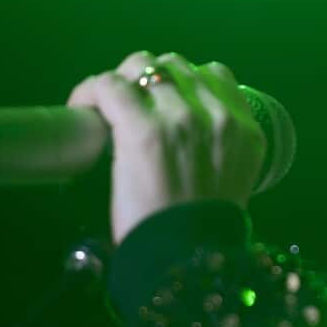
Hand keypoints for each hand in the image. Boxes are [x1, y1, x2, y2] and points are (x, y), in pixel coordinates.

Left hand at [66, 50, 265, 245]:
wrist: (187, 261)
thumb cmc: (204, 234)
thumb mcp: (235, 180)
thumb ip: (222, 150)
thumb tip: (190, 138)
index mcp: (244, 128)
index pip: (213, 73)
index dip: (181, 81)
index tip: (161, 101)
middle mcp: (217, 115)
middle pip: (174, 65)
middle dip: (147, 78)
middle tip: (128, 105)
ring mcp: (181, 117)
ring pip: (140, 66)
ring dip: (120, 81)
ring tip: (106, 106)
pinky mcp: (143, 128)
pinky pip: (109, 86)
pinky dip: (91, 92)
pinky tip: (82, 107)